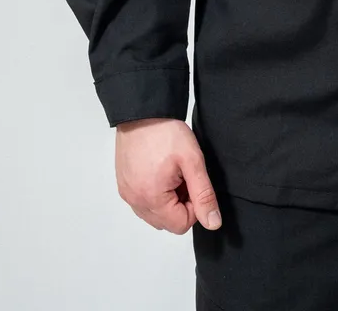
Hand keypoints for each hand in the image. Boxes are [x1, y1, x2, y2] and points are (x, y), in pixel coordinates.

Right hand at [115, 117, 222, 234]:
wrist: (143, 111)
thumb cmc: (166, 132)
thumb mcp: (193, 161)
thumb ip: (203, 195)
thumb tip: (213, 222)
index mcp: (152, 199)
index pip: (181, 225)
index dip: (194, 206)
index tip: (193, 183)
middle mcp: (135, 201)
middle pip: (166, 222)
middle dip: (180, 204)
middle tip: (183, 176)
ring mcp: (127, 194)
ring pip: (154, 214)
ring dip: (167, 200)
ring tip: (172, 172)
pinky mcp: (124, 185)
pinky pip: (142, 203)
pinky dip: (154, 194)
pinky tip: (160, 171)